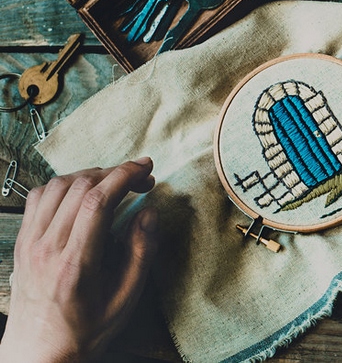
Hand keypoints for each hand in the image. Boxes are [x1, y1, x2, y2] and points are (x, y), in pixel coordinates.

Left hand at [0, 158, 158, 362]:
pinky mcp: (21, 242)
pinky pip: (38, 197)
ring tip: (114, 183)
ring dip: (90, 175)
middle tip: (140, 179)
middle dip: (115, 173)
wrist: (40, 353)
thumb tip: (149, 213)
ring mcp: (29, 243)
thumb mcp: (126, 298)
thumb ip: (141, 253)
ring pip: (57, 186)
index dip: (125, 175)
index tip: (146, 169)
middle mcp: (47, 248)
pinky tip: (82, 193)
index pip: (98, 200)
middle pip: (80, 186)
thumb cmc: (86, 330)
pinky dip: (64, 185)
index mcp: (76, 263)